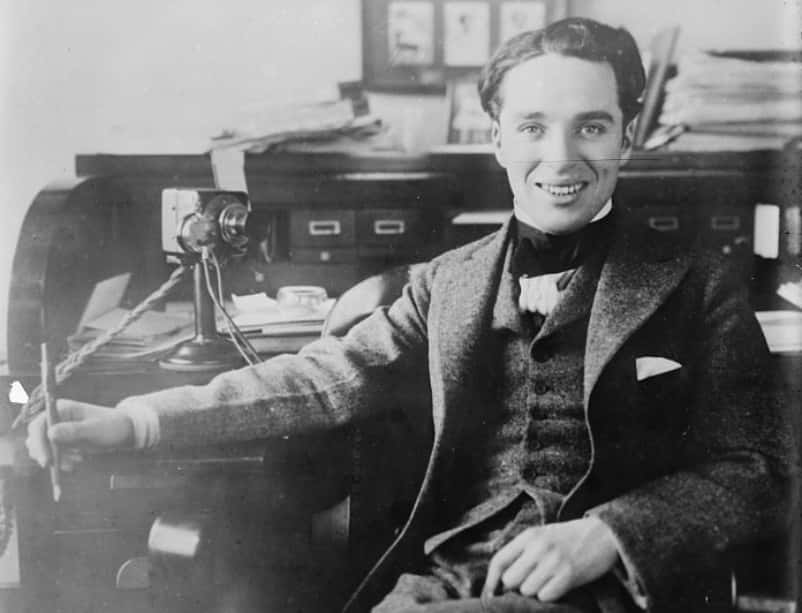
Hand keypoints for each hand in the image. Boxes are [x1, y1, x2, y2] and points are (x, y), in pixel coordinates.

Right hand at [25, 399, 134, 467]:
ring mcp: (58, 431)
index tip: (47, 462)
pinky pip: (52, 456)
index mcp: (62, 409)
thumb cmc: (113, 426)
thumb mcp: (96, 430)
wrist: (125, 430)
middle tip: (64, 466)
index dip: (39, 444)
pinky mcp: (62, 442)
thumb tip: (50, 434)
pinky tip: (79, 462)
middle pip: (35, 439)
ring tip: (80, 460)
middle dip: (46, 455)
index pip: (38, 426)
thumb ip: (75, 431)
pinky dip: (61, 462)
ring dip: (56, 460)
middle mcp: (56, 419)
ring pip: (42, 450)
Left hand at [482, 516, 618, 601]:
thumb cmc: (568, 538)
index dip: (491, 581)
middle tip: (529, 583)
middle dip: (517, 587)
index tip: (489, 594)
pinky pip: (546, 596)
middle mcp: (538, 547)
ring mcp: (553, 561)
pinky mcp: (569, 574)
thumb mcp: (542, 535)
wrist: (603, 533)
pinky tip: (558, 585)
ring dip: (535, 592)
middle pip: (511, 580)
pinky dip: (549, 595)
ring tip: (547, 581)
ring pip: (527, 591)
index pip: (499, 561)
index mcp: (529, 535)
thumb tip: (501, 580)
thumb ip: (522, 552)